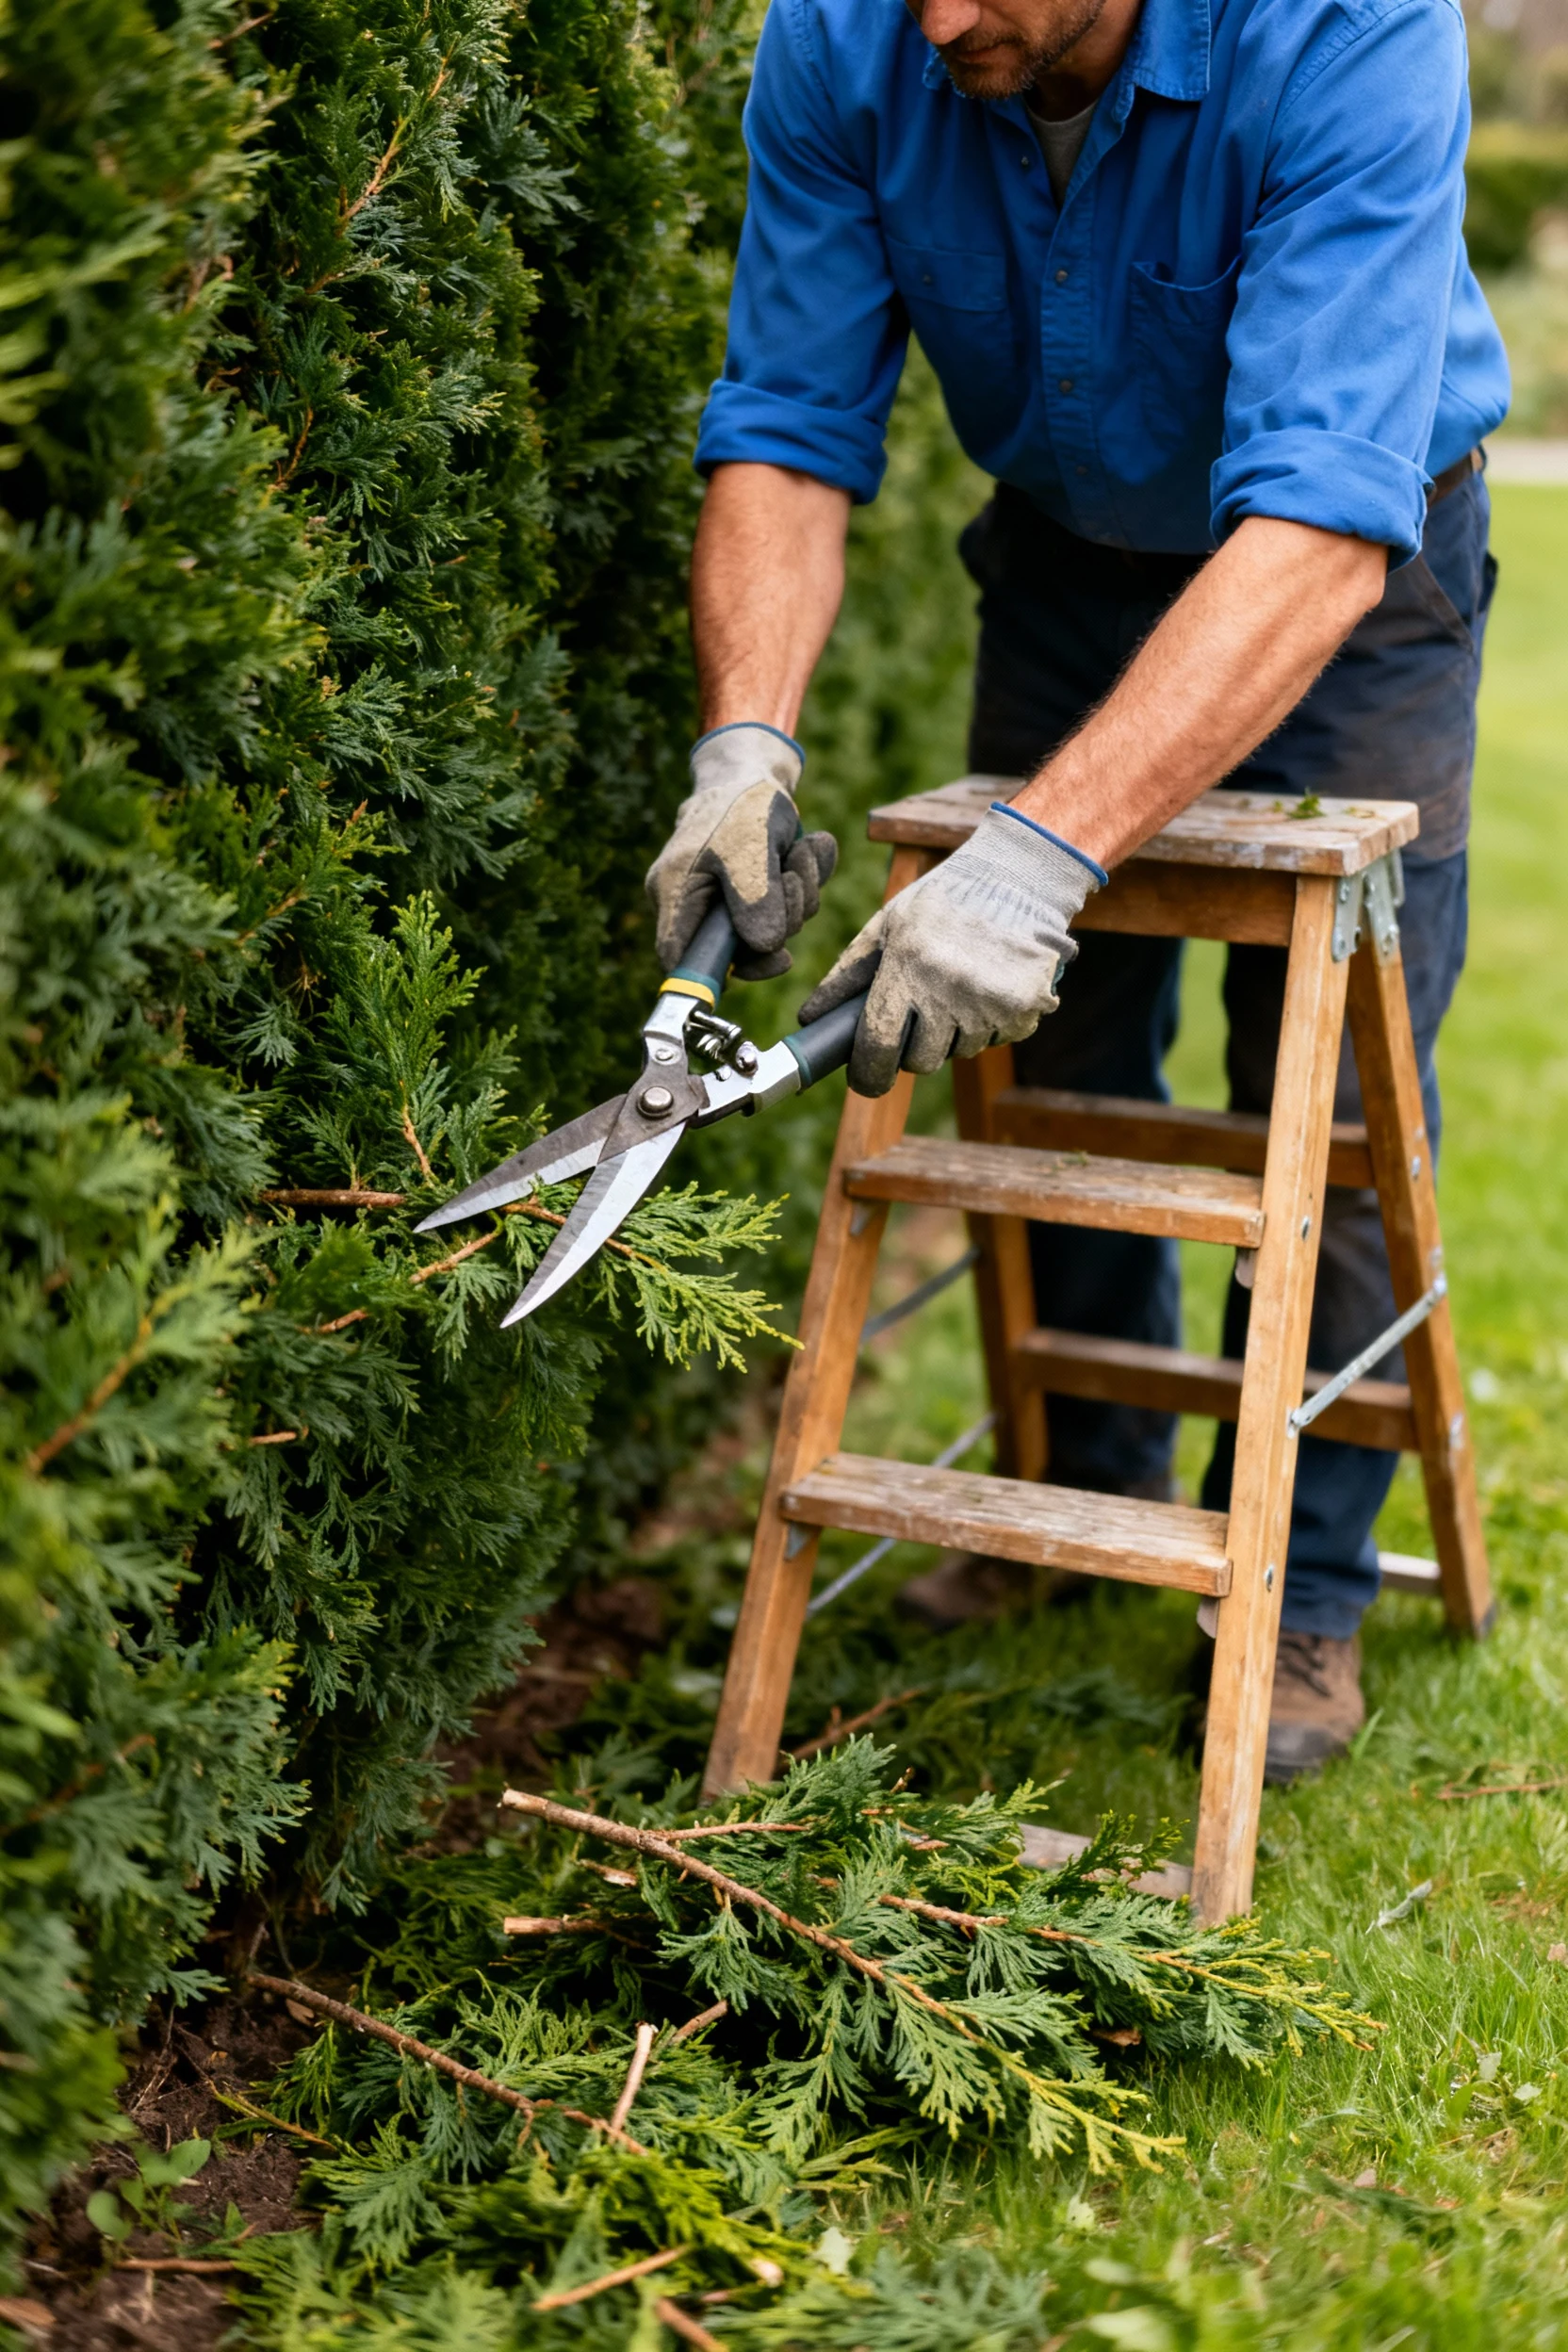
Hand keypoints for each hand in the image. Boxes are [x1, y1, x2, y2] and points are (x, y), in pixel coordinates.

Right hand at [646, 723, 837, 979]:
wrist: (753, 773)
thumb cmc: (742, 803)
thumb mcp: (750, 847)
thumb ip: (755, 900)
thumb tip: (765, 948)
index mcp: (674, 892)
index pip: (679, 957)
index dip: (720, 972)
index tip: (776, 959)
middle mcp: (692, 903)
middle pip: (738, 949)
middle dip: (782, 919)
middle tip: (794, 877)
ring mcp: (721, 901)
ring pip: (769, 930)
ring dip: (799, 896)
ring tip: (800, 852)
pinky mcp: (750, 896)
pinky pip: (782, 911)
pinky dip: (802, 885)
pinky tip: (808, 849)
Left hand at [797, 805, 1103, 1096]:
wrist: (1019, 876)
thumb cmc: (943, 900)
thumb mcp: (888, 925)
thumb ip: (847, 974)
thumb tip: (809, 1019)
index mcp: (908, 966)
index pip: (879, 1044)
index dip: (868, 1073)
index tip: (865, 1078)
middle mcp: (950, 990)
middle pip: (920, 1060)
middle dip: (913, 1048)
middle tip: (919, 1016)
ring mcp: (991, 1003)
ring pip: (959, 1051)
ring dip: (953, 1034)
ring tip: (959, 988)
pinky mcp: (1026, 1009)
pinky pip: (996, 1040)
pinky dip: (989, 1024)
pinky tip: (989, 987)